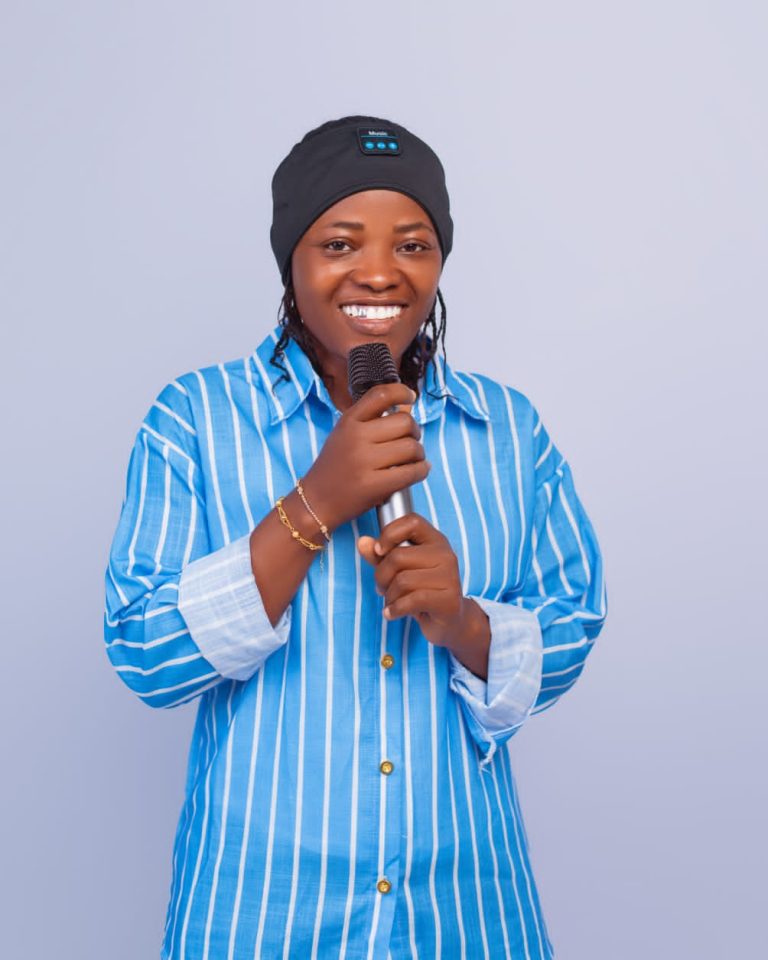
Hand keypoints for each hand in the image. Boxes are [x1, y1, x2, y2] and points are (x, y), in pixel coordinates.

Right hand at [302, 383, 430, 530]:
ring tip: (412, 460)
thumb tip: (408, 407)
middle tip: (410, 441)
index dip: (401, 392)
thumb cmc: (335, 467)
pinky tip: (417, 471)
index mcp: (349, 421)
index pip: (381, 394)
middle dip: (415, 432)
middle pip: (405, 422)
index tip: (410, 398)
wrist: (316, 501)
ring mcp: (364, 461)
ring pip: (412, 447)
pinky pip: (412, 471)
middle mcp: (355, 436)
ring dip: (419, 454)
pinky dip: (421, 470)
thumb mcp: (345, 435)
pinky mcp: (373, 485)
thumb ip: (373, 421)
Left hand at [357, 513, 478, 650]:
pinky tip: (392, 613)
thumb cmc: (422, 590)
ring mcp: (450, 577)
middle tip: (382, 588)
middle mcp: (445, 554)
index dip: (389, 533)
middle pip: (398, 557)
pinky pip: (411, 600)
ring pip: (403, 581)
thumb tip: (362, 542)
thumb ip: (380, 555)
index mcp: (435, 540)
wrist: (448, 620)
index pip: (412, 521)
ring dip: (389, 596)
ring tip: (391, 602)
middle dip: (381, 576)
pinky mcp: (448, 599)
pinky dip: (395, 609)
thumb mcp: (399, 570)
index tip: (379, 551)